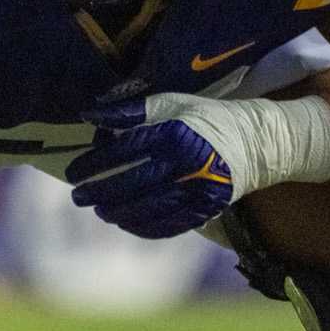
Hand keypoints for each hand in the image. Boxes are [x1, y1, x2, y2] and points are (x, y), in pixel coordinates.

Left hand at [66, 94, 236, 237]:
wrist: (255, 142)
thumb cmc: (206, 118)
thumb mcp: (171, 103)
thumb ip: (131, 111)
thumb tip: (89, 114)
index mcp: (173, 133)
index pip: (123, 152)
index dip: (94, 164)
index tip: (73, 172)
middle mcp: (185, 163)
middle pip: (131, 184)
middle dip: (98, 192)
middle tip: (77, 197)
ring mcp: (198, 189)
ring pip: (148, 208)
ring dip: (118, 213)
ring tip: (99, 211)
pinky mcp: (207, 209)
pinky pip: (169, 224)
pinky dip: (143, 227)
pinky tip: (125, 223)